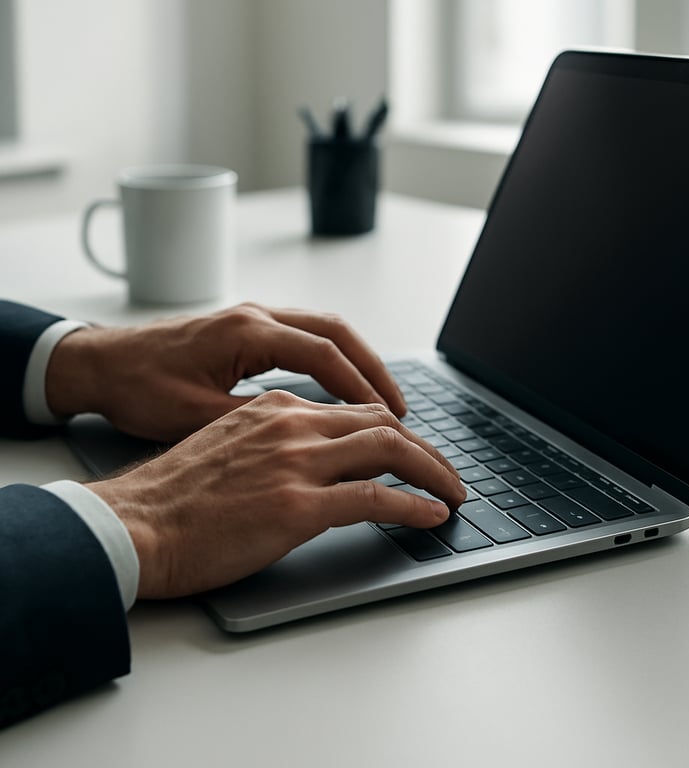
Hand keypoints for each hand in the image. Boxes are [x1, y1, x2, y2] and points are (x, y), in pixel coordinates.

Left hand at [46, 303, 406, 440]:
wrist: (100, 362)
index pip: (325, 354)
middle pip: (337, 332)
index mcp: (247, 332)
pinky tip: (342, 389)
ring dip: (359, 363)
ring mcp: (253, 319)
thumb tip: (305, 441)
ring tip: (383, 401)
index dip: (363, 388)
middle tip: (403, 409)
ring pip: (325, 331)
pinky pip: (306, 339)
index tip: (392, 418)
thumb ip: (254, 422)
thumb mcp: (195, 416)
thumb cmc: (138, 387)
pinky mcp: (247, 331)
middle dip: (375, 369)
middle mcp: (256, 316)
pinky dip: (334, 362)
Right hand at [88, 392, 465, 598]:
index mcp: (276, 408)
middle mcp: (292, 424)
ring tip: (453, 491)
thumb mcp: (228, 444)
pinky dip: (414, 505)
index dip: (393, 429)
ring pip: (390, 451)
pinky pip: (377, 498)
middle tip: (446, 471)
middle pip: (382, 424)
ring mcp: (297, 463)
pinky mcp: (298, 506)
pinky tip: (432, 515)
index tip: (412, 449)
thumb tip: (311, 459)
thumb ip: (275, 442)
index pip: (354, 410)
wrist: (132, 524)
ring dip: (432, 471)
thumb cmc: (172, 494)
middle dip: (424, 448)